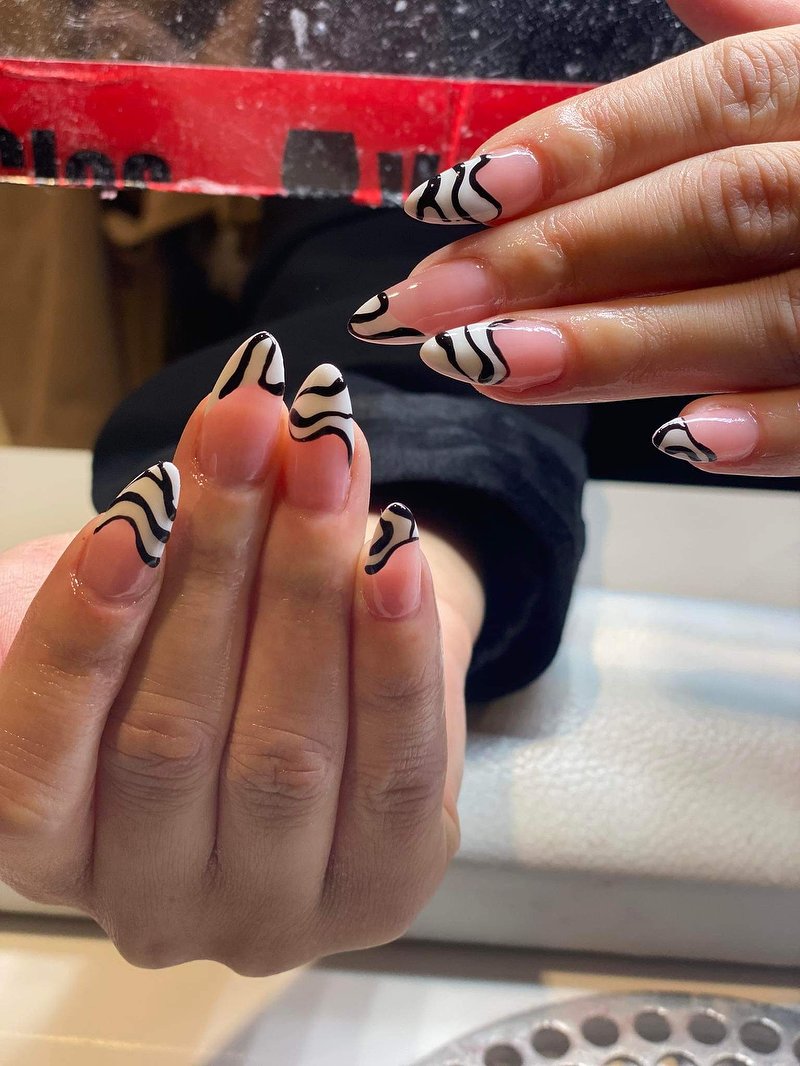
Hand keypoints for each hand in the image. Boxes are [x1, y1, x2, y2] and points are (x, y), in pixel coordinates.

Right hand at [0, 334, 482, 973]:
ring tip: (324, 457)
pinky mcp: (381, 889)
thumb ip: (112, 563)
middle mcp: (148, 903)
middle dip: (217, 561)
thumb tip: (162, 487)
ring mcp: (269, 914)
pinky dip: (394, 656)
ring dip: (307, 584)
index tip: (139, 505)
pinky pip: (396, 772)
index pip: (38, 761)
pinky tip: (394, 556)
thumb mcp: (122, 606)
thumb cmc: (191, 642)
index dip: (83, 633)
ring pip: (286, 753)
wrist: (323, 674)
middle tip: (251, 428)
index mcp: (49, 845)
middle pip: (172, 738)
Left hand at [347, 6, 799, 476]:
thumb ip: (748, 26)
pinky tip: (676, 439)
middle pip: (707, 212)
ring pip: (757, 317)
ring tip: (490, 363)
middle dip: (559, 258)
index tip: (452, 196)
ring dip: (618, 346)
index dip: (579, 147)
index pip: (706, 102)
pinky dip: (763, 431)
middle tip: (427, 301)